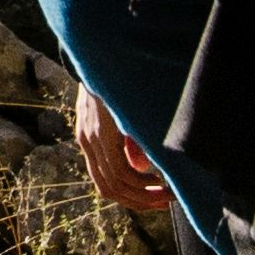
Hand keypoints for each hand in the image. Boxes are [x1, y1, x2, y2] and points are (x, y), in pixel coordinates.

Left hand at [73, 85, 171, 217]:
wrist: (98, 51)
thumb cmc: (114, 80)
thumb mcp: (119, 113)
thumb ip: (128, 140)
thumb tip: (140, 167)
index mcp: (89, 138)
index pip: (105, 182)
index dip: (129, 197)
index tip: (152, 200)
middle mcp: (87, 141)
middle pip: (109, 188)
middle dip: (138, 201)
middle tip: (163, 203)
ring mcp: (91, 138)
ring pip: (115, 183)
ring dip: (143, 195)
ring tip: (166, 195)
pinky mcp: (100, 132)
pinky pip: (119, 169)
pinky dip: (139, 182)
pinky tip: (156, 179)